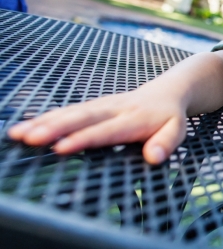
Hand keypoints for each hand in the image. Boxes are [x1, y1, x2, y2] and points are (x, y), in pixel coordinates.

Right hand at [8, 85, 188, 163]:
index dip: (84, 139)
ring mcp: (101, 105)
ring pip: (70, 112)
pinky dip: (45, 117)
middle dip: (55, 128)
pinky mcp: (93, 105)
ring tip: (18, 133)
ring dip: (43, 122)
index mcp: (134, 119)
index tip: (62, 148)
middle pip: (82, 118)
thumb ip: (166, 143)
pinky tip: (24, 126)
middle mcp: (114, 109)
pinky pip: (67, 110)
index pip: (106, 131)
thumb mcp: (178, 130)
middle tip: (31, 138)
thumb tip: (153, 157)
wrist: (168, 91)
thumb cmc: (170, 117)